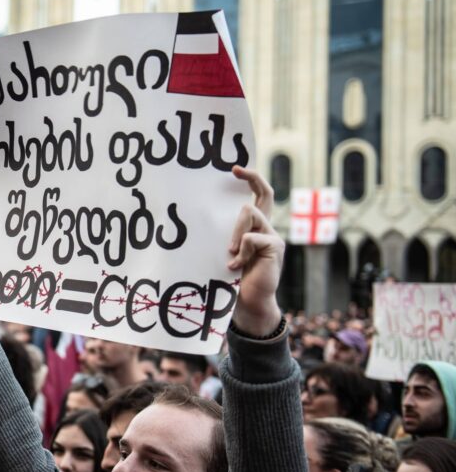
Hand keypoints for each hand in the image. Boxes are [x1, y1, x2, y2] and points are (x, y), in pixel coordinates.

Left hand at [226, 166, 282, 335]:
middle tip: (235, 169)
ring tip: (230, 253)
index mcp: (255, 228)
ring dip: (235, 231)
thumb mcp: (225, 252)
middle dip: (252, 177)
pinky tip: (235, 266)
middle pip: (266, 194)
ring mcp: (273, 237)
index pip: (260, 197)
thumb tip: (197, 216)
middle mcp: (267, 228)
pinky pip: (251, 238)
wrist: (248, 303)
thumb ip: (222, 235)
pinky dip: (240, 252)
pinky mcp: (274, 247)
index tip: (235, 168)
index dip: (251, 179)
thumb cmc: (231, 279)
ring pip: (250, 213)